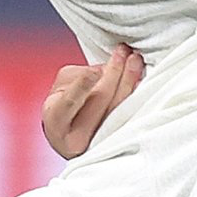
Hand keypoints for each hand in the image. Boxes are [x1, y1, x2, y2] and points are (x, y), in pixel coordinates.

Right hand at [41, 45, 144, 159]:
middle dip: (113, 74)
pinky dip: (135, 96)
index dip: (82, 85)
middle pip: (99, 101)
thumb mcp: (60, 92)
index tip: (95, 70)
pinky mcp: (116, 143)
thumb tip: (107, 69)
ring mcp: (98, 143)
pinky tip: (140, 80)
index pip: (69, 102)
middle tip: (123, 52)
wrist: (69, 141)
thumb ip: (79, 77)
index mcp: (57, 120)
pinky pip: (129, 117)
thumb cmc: (63, 111)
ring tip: (135, 60)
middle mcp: (76, 137)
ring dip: (129, 81)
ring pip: (119, 109)